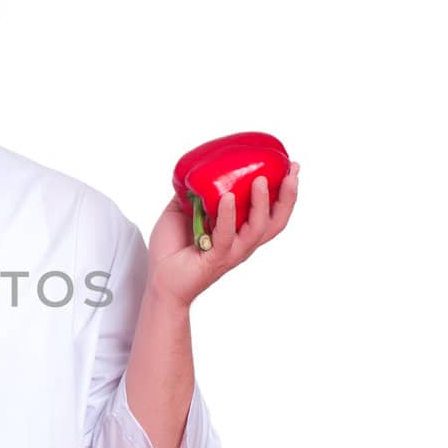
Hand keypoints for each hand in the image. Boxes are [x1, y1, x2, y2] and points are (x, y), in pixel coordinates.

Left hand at [146, 162, 299, 307]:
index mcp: (239, 231)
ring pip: (257, 229)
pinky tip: (226, 197)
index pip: (271, 212)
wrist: (156, 280)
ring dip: (261, 203)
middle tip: (291, 173)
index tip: (291, 167)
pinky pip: (225, 237)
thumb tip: (195, 171)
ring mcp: (230, 252)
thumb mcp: (181, 212)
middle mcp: (241, 243)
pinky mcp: (214, 259)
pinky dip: (227, 216)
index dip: (285, 192)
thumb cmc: (171, 250)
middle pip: (275, 221)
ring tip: (260, 181)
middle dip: (287, 196)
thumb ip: (193, 194)